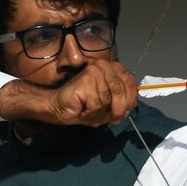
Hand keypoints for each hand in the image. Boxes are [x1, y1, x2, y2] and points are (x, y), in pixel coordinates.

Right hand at [0, 58, 137, 127]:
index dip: (131, 100)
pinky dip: (91, 114)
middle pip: (122, 90)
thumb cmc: (80, 105)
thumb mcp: (105, 105)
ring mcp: (94, 71)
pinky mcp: (86, 79)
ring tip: (88, 112)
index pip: (130, 82)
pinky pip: (98, 104)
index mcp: (111, 69)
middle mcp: (104, 66)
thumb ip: (119, 103)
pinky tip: (82, 110)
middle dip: (119, 109)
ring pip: (109, 99)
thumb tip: (129, 109)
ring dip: (100, 113)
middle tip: (113, 119)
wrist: (56, 106)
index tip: (125, 112)